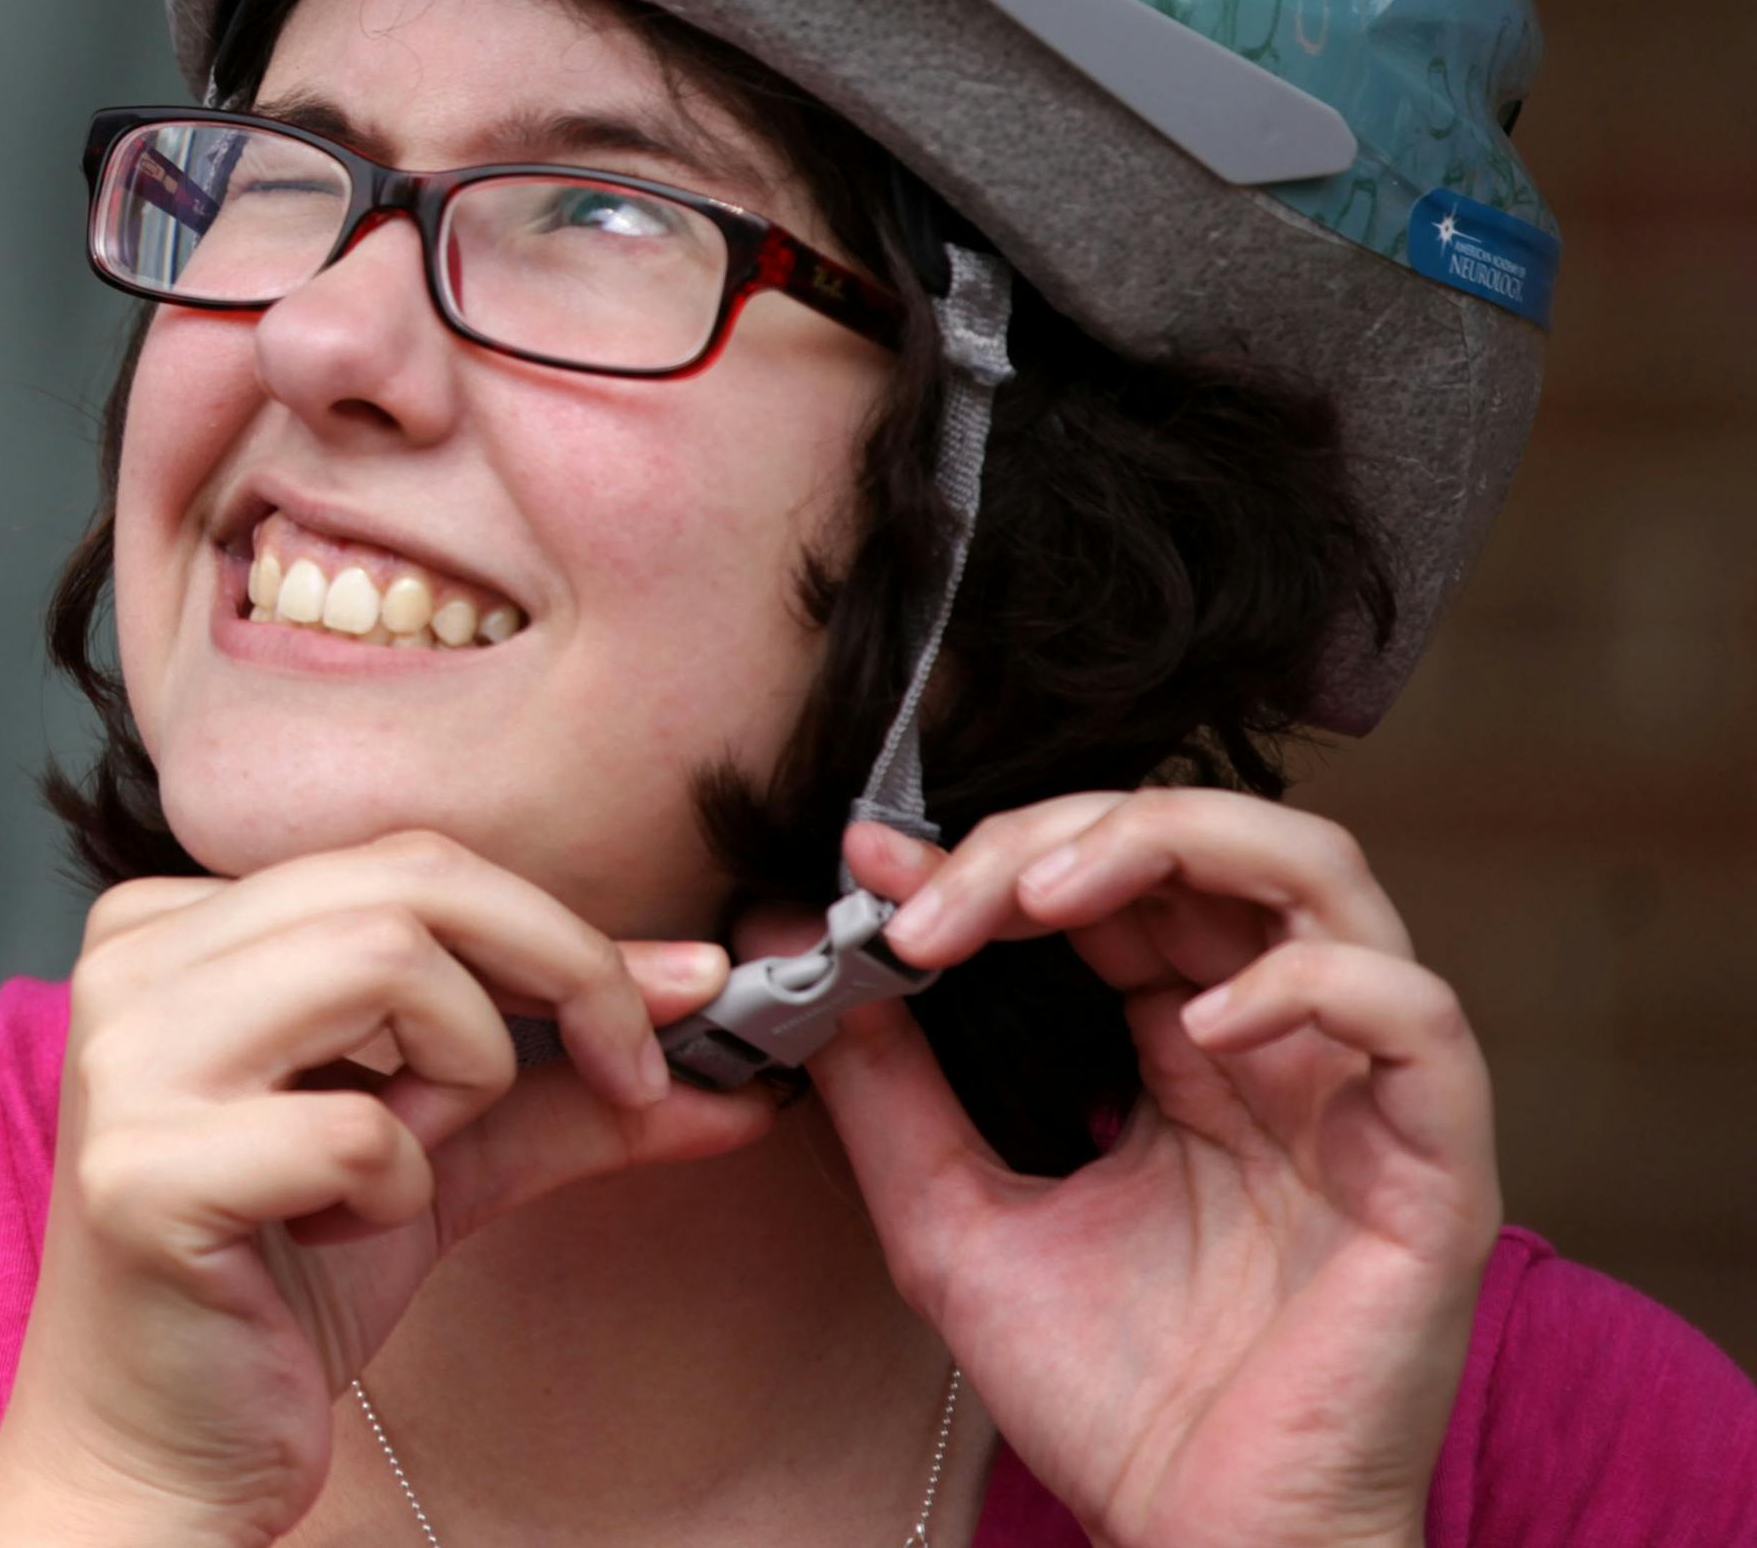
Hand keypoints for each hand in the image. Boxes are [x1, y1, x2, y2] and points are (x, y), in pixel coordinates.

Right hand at [0, 832, 776, 1547]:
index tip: (659, 1014)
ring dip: (467, 1072)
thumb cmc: (288, 1278)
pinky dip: (402, 1188)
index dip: (558, 928)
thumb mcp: (447, 1146)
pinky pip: (359, 1128)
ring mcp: (126, 1059)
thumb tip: (728, 1024)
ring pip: (389, 961)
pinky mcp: (140, 1175)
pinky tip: (339, 1232)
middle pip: (416, 881)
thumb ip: (571, 1079)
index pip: (417, 857)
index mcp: (183, 917)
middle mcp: (135, 959)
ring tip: (417, 1159)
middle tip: (628, 1069)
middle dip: (563, 968)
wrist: (158, 1457)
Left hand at [793, 789, 1497, 1547]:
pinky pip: (1416, 1017)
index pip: (1111, 879)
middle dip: (1065, 832)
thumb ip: (886, 1090)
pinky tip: (1197, 1027)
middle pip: (1206, 842)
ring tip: (1048, 897)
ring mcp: (1361, 1093)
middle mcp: (1279, 1040)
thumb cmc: (1107, 1399)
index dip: (1001, 849)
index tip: (876, 865)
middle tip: (947, 894)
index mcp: (1185, 1042)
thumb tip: (795, 949)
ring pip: (1320, 874)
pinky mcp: (1436, 1168)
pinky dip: (1309, 984)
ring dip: (1175, 848)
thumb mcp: (954, 1222)